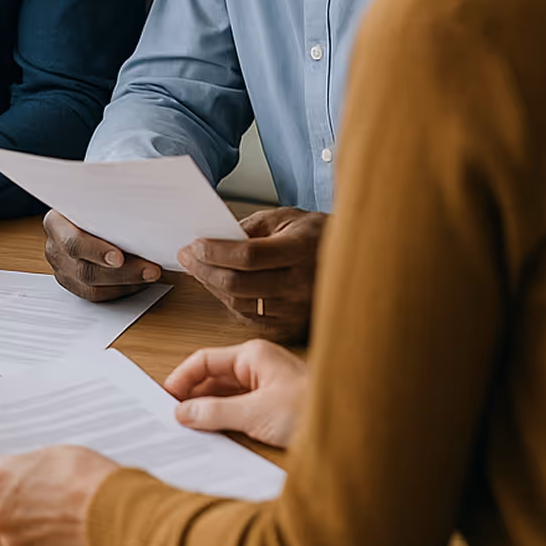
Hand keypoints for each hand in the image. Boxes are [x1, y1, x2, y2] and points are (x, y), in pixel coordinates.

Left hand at [0, 446, 117, 545]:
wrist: (112, 510)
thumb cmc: (82, 476)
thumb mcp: (43, 457)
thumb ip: (16, 471)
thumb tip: (12, 478)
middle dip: (5, 505)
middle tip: (32, 494)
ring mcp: (14, 544)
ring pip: (9, 533)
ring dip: (24, 525)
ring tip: (53, 510)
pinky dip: (40, 541)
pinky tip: (59, 527)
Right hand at [43, 210, 161, 302]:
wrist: (80, 210)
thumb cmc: (92, 202)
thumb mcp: (94, 195)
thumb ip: (110, 204)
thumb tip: (140, 204)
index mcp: (55, 223)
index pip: (72, 242)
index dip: (96, 252)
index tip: (119, 257)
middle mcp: (56, 249)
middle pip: (85, 270)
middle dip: (123, 273)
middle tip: (149, 269)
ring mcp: (63, 269)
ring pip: (92, 289)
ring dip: (126, 284)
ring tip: (150, 275)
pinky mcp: (74, 284)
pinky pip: (97, 296)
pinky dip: (121, 291)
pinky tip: (139, 282)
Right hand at [164, 338, 307, 447]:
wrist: (354, 429)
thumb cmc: (314, 410)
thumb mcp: (256, 413)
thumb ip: (215, 412)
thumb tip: (184, 412)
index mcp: (252, 355)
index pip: (204, 360)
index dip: (181, 378)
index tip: (165, 397)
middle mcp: (257, 366)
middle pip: (213, 377)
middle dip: (192, 396)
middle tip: (174, 416)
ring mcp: (265, 386)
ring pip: (225, 394)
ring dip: (208, 409)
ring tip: (190, 427)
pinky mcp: (272, 406)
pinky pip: (238, 408)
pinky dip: (224, 418)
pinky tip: (215, 432)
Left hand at [177, 207, 326, 342]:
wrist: (357, 263)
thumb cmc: (319, 236)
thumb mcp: (286, 218)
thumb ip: (250, 226)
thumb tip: (213, 237)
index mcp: (300, 251)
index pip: (247, 256)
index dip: (215, 252)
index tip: (193, 245)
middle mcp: (301, 285)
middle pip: (239, 283)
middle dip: (204, 270)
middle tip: (187, 257)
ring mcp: (299, 310)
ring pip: (241, 304)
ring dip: (213, 287)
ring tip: (199, 270)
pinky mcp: (296, 327)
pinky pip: (253, 319)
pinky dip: (230, 303)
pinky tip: (220, 288)